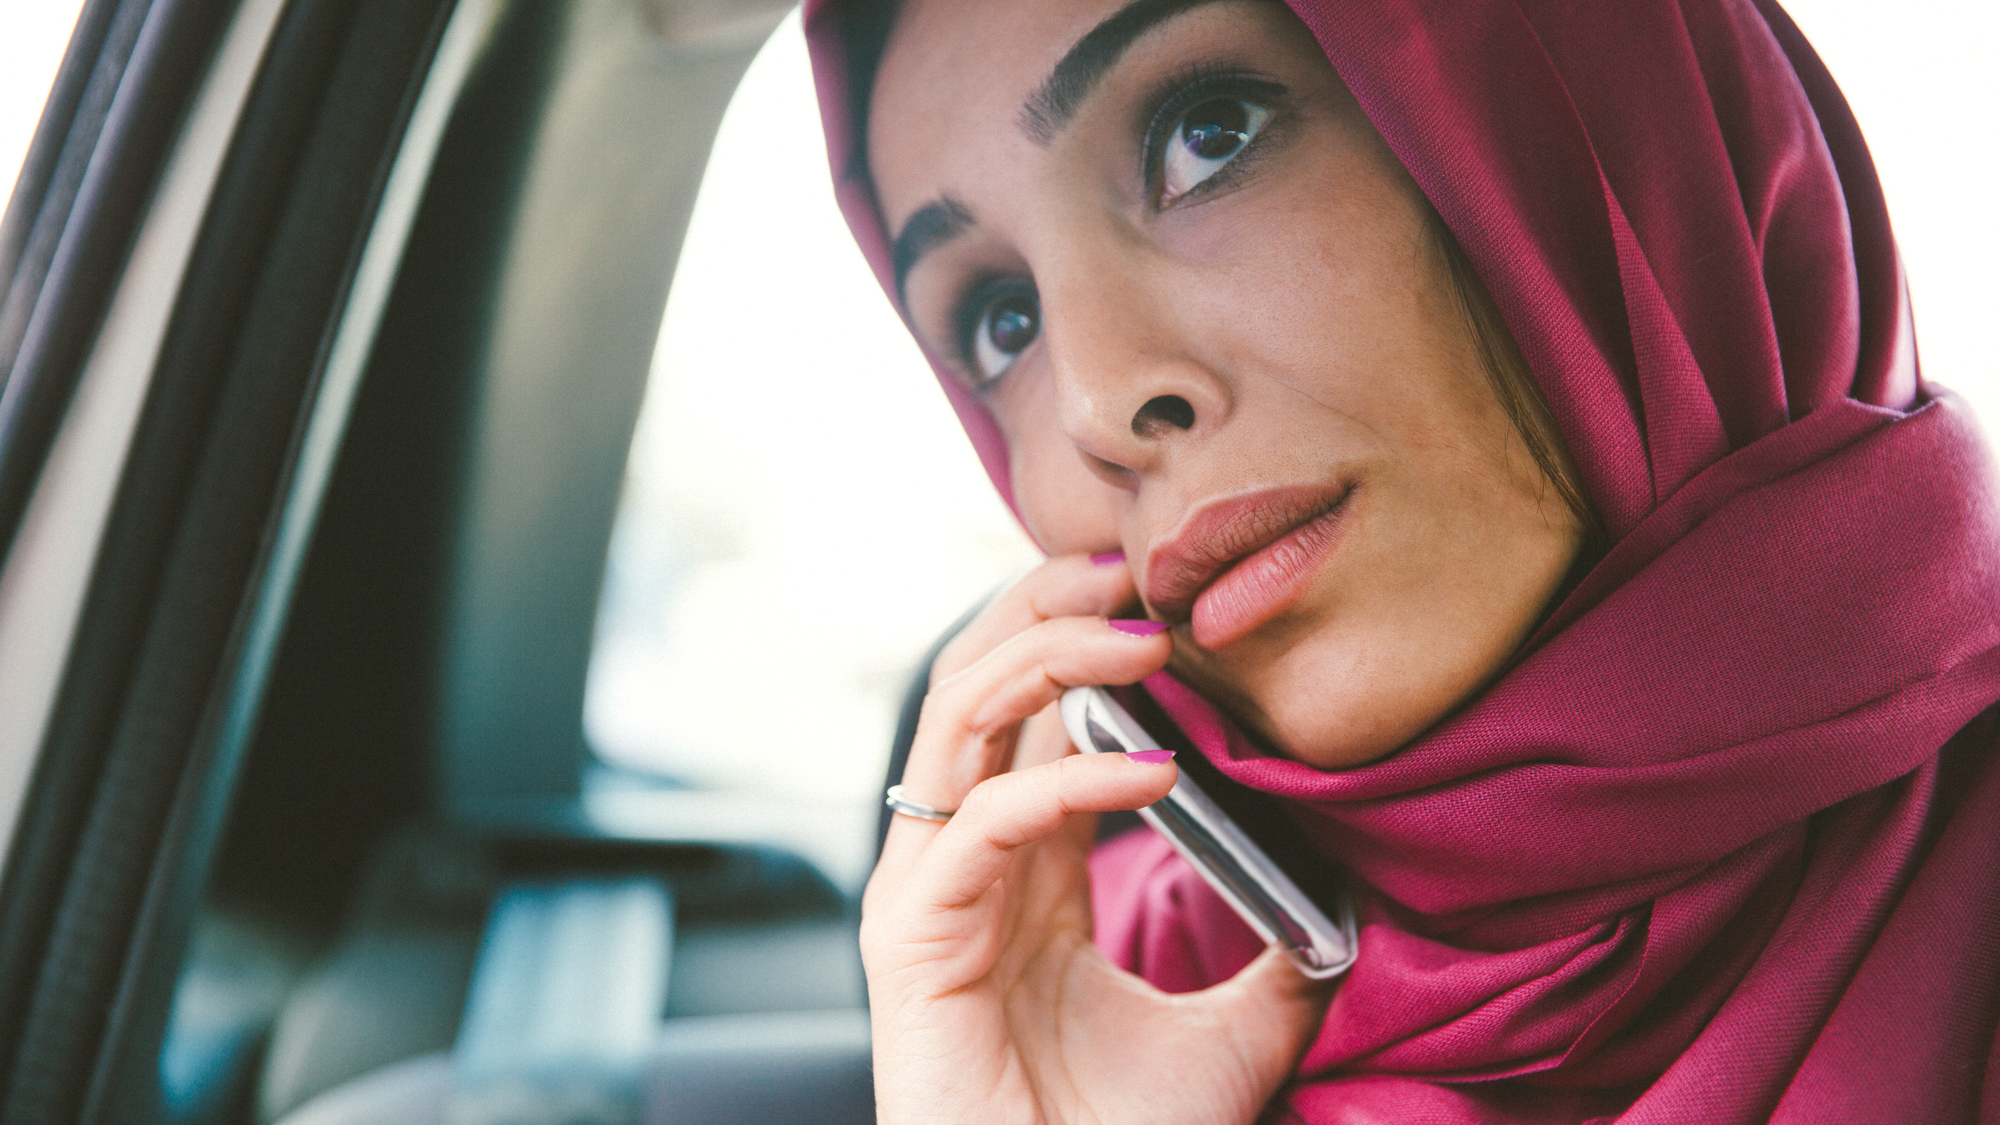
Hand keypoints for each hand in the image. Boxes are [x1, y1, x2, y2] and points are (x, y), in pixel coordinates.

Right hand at [864, 554, 1334, 1124]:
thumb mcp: (1233, 1033)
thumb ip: (1278, 957)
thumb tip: (1351, 901)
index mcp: (1022, 865)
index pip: (1030, 711)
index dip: (1082, 638)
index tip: (1166, 593)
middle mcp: (963, 859)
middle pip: (975, 683)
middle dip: (1041, 607)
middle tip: (1129, 563)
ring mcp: (928, 891)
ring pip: (957, 719)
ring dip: (1045, 657)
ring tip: (1142, 636)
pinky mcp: (912, 936)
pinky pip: (986, 820)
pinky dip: (1066, 780)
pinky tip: (1155, 771)